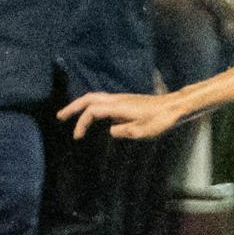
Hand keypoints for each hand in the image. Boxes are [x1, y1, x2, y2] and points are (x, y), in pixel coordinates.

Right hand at [56, 91, 185, 139]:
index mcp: (119, 107)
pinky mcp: (125, 101)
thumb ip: (125, 131)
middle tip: (60, 116)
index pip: (92, 111)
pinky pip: (103, 101)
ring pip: (95, 98)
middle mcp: (117, 99)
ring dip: (81, 105)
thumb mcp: (144, 131)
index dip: (82, 123)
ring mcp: (121, 99)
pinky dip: (92, 106)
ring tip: (70, 115)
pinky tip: (92, 117)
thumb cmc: (161, 120)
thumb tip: (111, 131)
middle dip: (73, 107)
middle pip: (89, 98)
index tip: (77, 137)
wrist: (174, 107)